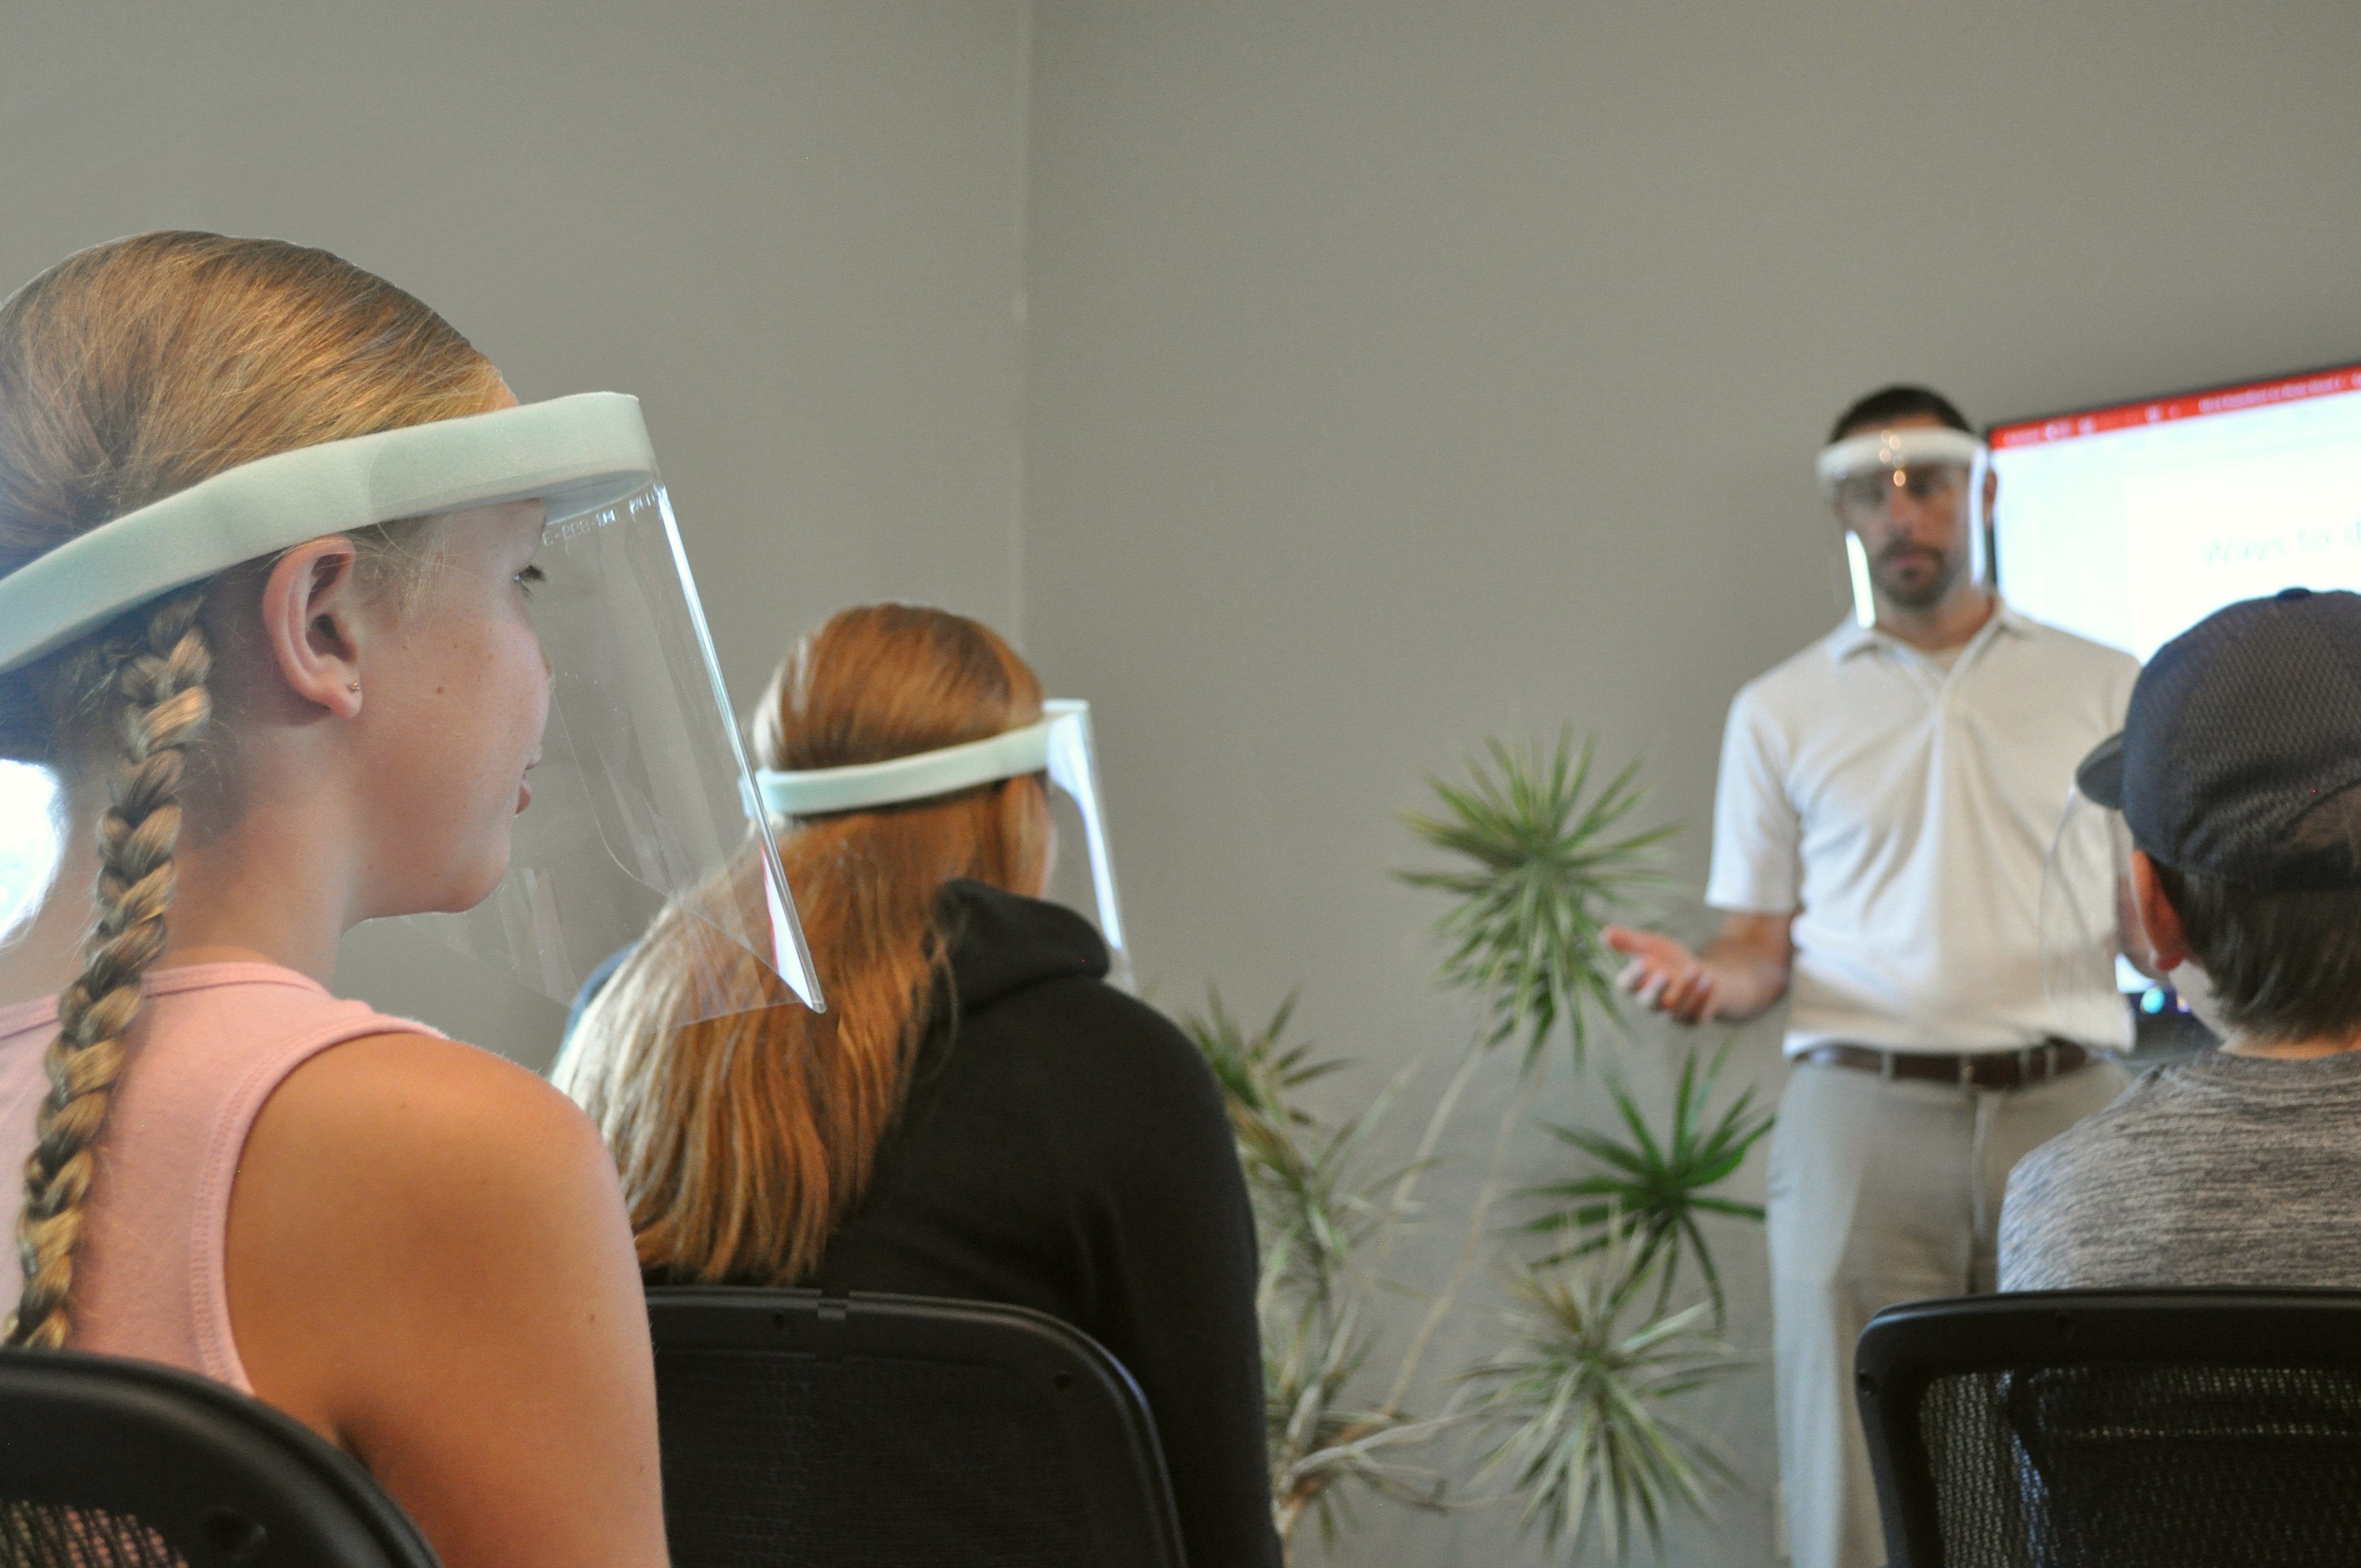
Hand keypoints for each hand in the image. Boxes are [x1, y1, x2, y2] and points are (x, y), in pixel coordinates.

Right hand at [1603, 926, 1718, 1025]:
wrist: (1700, 974)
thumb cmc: (1668, 959)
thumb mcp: (1650, 945)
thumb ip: (1629, 942)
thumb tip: (1604, 933)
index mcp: (1637, 986)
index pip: (1627, 986)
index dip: (1633, 976)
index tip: (1643, 961)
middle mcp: (1652, 1004)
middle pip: (1648, 1003)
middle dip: (1656, 990)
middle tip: (1664, 974)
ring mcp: (1673, 1014)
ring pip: (1676, 1010)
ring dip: (1686, 990)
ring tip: (1695, 968)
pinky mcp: (1693, 1019)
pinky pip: (1697, 1014)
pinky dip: (1704, 997)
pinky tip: (1709, 978)